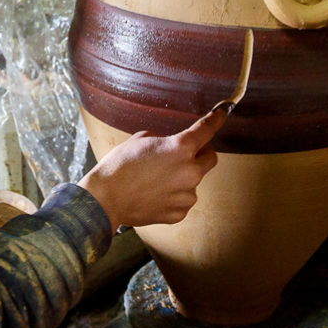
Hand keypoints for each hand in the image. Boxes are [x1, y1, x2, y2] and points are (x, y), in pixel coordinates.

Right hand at [79, 108, 224, 227]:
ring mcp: (186, 195)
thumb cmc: (119, 166)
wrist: (105, 199)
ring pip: (194, 181)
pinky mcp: (179, 213)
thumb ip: (165, 140)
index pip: (207, 130)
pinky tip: (154, 193)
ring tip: (156, 179)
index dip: (216, 120)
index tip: (222, 115)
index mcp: (181, 148)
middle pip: (210, 158)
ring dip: (183, 177)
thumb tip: (171, 147)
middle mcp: (190, 172)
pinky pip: (183, 200)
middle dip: (200, 154)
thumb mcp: (142, 139)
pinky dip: (174, 195)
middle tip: (181, 154)